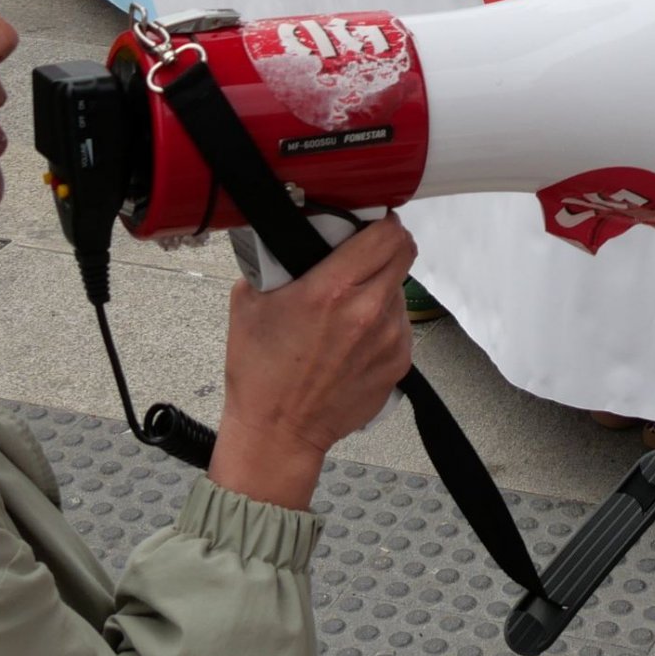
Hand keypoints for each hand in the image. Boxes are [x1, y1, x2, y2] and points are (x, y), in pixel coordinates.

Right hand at [208, 217, 418, 509]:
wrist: (277, 433)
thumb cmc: (260, 374)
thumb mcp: (250, 301)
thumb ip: (278, 261)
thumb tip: (294, 235)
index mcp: (332, 289)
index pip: (387, 233)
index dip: (381, 222)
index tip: (370, 223)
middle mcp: (368, 310)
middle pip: (404, 253)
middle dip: (386, 246)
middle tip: (364, 253)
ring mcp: (389, 338)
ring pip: (400, 289)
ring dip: (381, 287)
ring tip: (350, 305)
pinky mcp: (398, 363)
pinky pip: (400, 325)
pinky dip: (382, 322)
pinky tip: (354, 338)